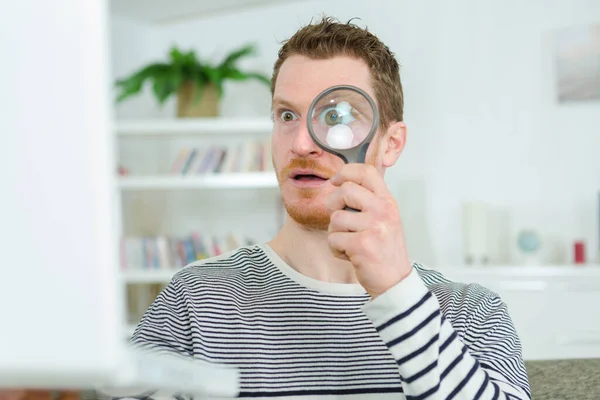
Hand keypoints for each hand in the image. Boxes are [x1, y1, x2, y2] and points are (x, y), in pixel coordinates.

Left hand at [326, 163, 411, 297]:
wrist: (394, 282)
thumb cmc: (384, 251)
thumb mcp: (384, 219)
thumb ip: (369, 201)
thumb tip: (342, 183)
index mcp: (388, 202)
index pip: (367, 172)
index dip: (346, 172)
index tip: (336, 181)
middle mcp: (383, 211)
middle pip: (346, 191)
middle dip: (334, 205)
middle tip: (339, 220)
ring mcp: (374, 227)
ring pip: (335, 218)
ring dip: (335, 233)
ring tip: (349, 243)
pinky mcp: (362, 244)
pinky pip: (333, 239)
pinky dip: (336, 250)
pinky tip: (350, 255)